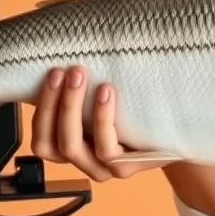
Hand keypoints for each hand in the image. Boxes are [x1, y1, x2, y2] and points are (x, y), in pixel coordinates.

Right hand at [29, 66, 161, 181]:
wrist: (173, 131)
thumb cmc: (132, 109)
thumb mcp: (101, 98)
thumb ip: (77, 84)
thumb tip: (56, 46)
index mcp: (70, 148)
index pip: (41, 140)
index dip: (42, 108)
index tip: (53, 72)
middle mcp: (82, 162)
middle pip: (51, 144)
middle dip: (54, 103)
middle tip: (69, 70)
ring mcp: (102, 169)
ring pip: (72, 147)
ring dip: (71, 107)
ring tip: (81, 75)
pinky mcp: (124, 169)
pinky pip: (106, 150)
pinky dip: (101, 118)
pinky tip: (106, 91)